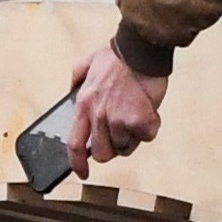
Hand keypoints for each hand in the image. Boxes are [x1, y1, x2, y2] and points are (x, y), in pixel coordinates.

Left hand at [65, 43, 163, 168]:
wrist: (141, 48)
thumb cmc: (118, 54)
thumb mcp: (87, 62)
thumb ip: (77, 78)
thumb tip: (71, 89)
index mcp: (84, 105)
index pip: (74, 144)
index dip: (77, 164)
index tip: (82, 172)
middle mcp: (98, 115)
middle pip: (103, 153)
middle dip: (113, 148)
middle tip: (122, 132)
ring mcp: (118, 120)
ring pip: (126, 146)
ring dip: (133, 135)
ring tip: (136, 113)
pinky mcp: (139, 120)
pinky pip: (146, 136)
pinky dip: (150, 127)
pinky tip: (149, 111)